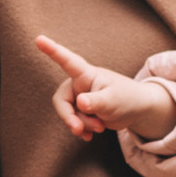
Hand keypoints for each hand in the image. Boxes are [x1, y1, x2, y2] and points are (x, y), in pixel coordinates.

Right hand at [36, 33, 175, 145]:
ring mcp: (79, 98)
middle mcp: (79, 84)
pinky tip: (89, 137)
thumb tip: (80, 102)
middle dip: (69, 117)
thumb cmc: (127, 97)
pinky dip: (81, 130)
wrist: (136, 109)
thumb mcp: (113, 100)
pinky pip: (73, 122)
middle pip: (61, 100)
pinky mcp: (82, 111)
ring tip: (100, 128)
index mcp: (86, 74)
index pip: (67, 61)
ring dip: (82, 125)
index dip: (52, 50)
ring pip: (69, 114)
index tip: (39, 39)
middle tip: (79, 130)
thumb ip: (96, 101)